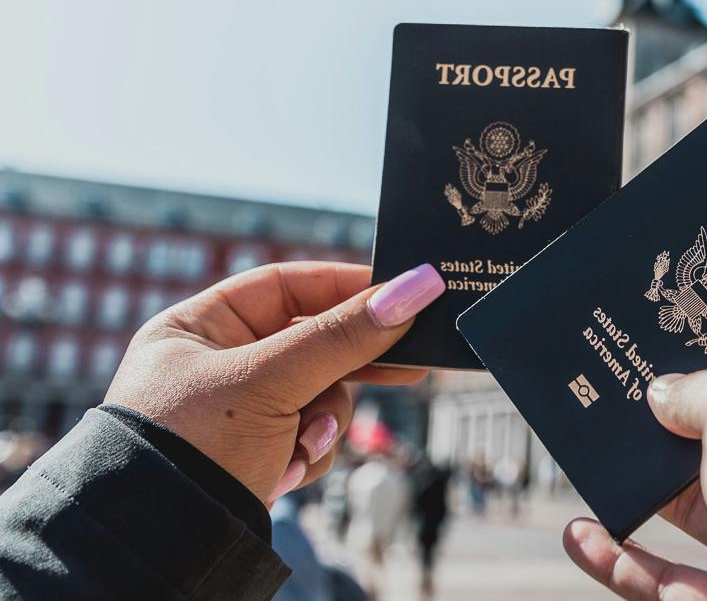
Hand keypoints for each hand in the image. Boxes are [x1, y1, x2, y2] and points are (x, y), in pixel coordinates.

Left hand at [103, 261, 444, 503]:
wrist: (164, 545)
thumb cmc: (196, 446)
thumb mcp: (272, 382)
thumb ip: (344, 336)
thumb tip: (415, 288)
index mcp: (198, 327)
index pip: (285, 286)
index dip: (343, 287)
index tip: (400, 293)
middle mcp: (217, 364)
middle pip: (312, 344)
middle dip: (348, 368)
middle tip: (409, 366)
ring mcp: (239, 412)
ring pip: (321, 394)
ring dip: (325, 422)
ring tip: (305, 446)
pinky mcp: (258, 453)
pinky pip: (311, 436)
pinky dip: (310, 452)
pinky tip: (287, 472)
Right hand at [563, 364, 706, 600]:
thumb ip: (701, 391)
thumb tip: (663, 395)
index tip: (673, 348)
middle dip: (671, 428)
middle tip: (616, 398)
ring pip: (693, 516)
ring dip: (637, 493)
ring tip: (588, 458)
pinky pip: (667, 583)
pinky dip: (620, 561)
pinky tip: (581, 534)